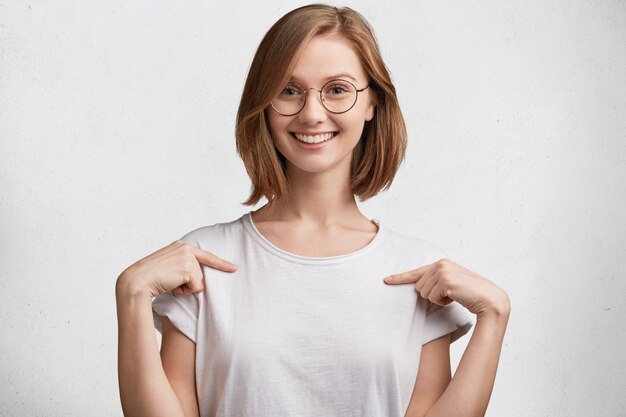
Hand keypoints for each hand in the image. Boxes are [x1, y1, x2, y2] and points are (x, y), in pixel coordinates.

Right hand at [116, 240, 237, 298]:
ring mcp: (188, 256)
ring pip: (199, 281)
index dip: (221, 263)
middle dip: (192, 282)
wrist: (137, 281)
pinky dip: (185, 291)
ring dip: (186, 287)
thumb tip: (198, 282)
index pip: (205, 256)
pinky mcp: (189, 267)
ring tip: (169, 283)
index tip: (234, 268)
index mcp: (180, 246)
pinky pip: (196, 287)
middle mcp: (186, 247)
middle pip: (202, 271)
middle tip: (171, 281)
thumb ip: (182, 267)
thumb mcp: (168, 268)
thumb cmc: (150, 279)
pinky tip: (171, 286)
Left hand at [384, 258, 509, 317]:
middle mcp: (440, 264)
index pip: (416, 272)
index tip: (386, 280)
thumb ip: (437, 281)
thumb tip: (420, 287)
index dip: (400, 278)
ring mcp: (443, 271)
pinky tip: (455, 297)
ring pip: (424, 293)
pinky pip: (432, 298)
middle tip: (450, 295)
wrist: (489, 299)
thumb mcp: (451, 284)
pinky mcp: (445, 280)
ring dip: (437, 299)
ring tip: (454, 295)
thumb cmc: (470, 294)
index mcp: (441, 263)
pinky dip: (442, 302)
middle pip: (419, 287)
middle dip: (432, 295)